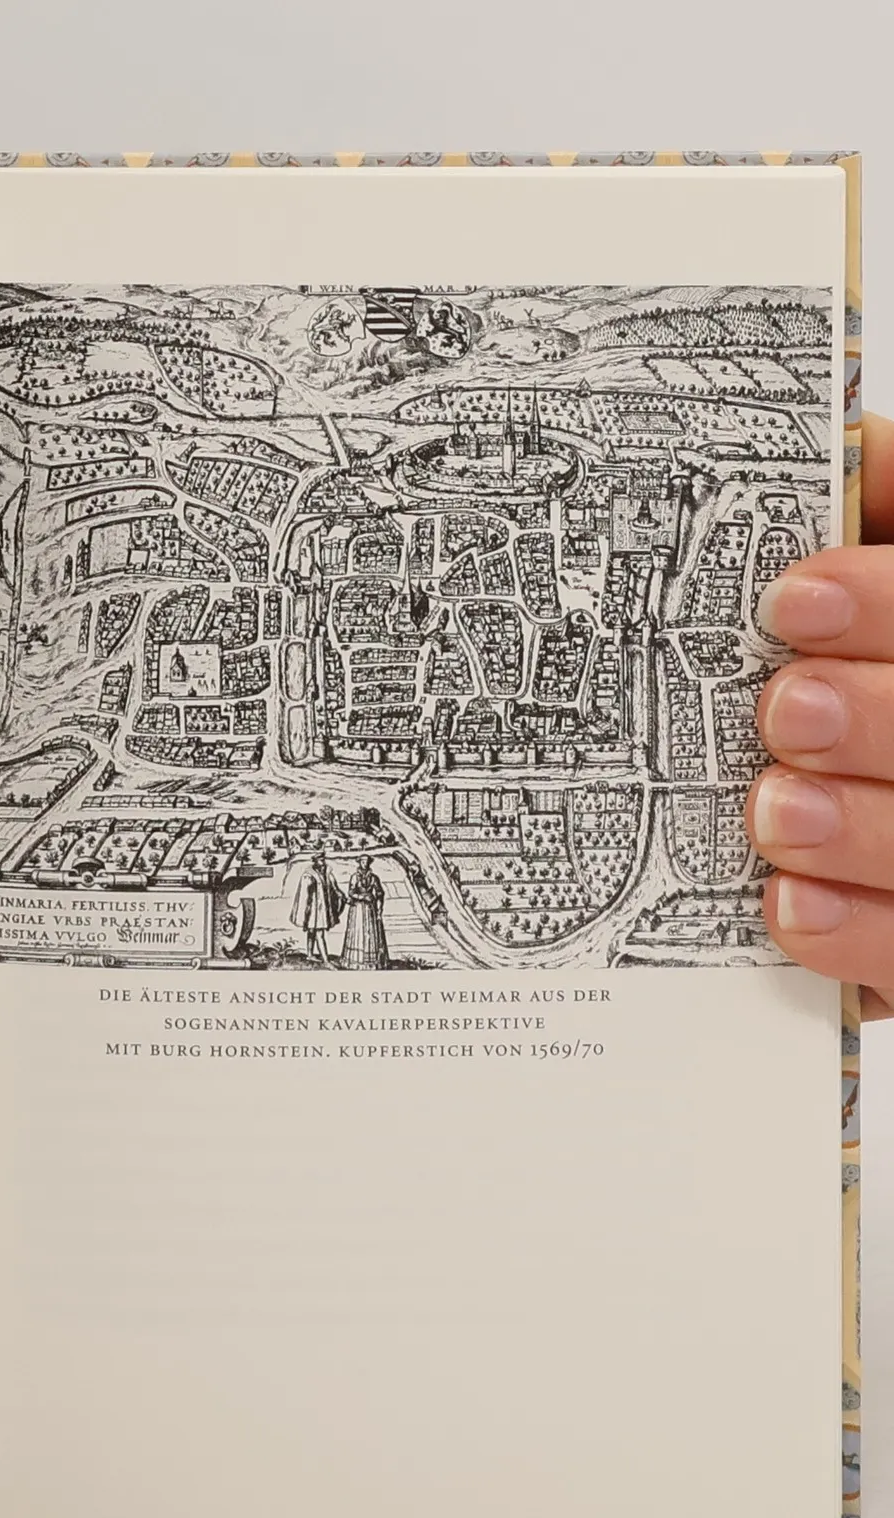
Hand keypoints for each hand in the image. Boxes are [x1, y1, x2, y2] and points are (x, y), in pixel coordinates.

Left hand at [751, 414, 893, 1015]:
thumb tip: (849, 448)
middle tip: (785, 709)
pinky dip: (860, 934)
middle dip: (884, 716)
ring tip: (771, 808)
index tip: (793, 596)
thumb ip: (891, 521)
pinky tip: (788, 905)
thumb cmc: (866, 672)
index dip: (888, 602)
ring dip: (867, 825)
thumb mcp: (885, 595)